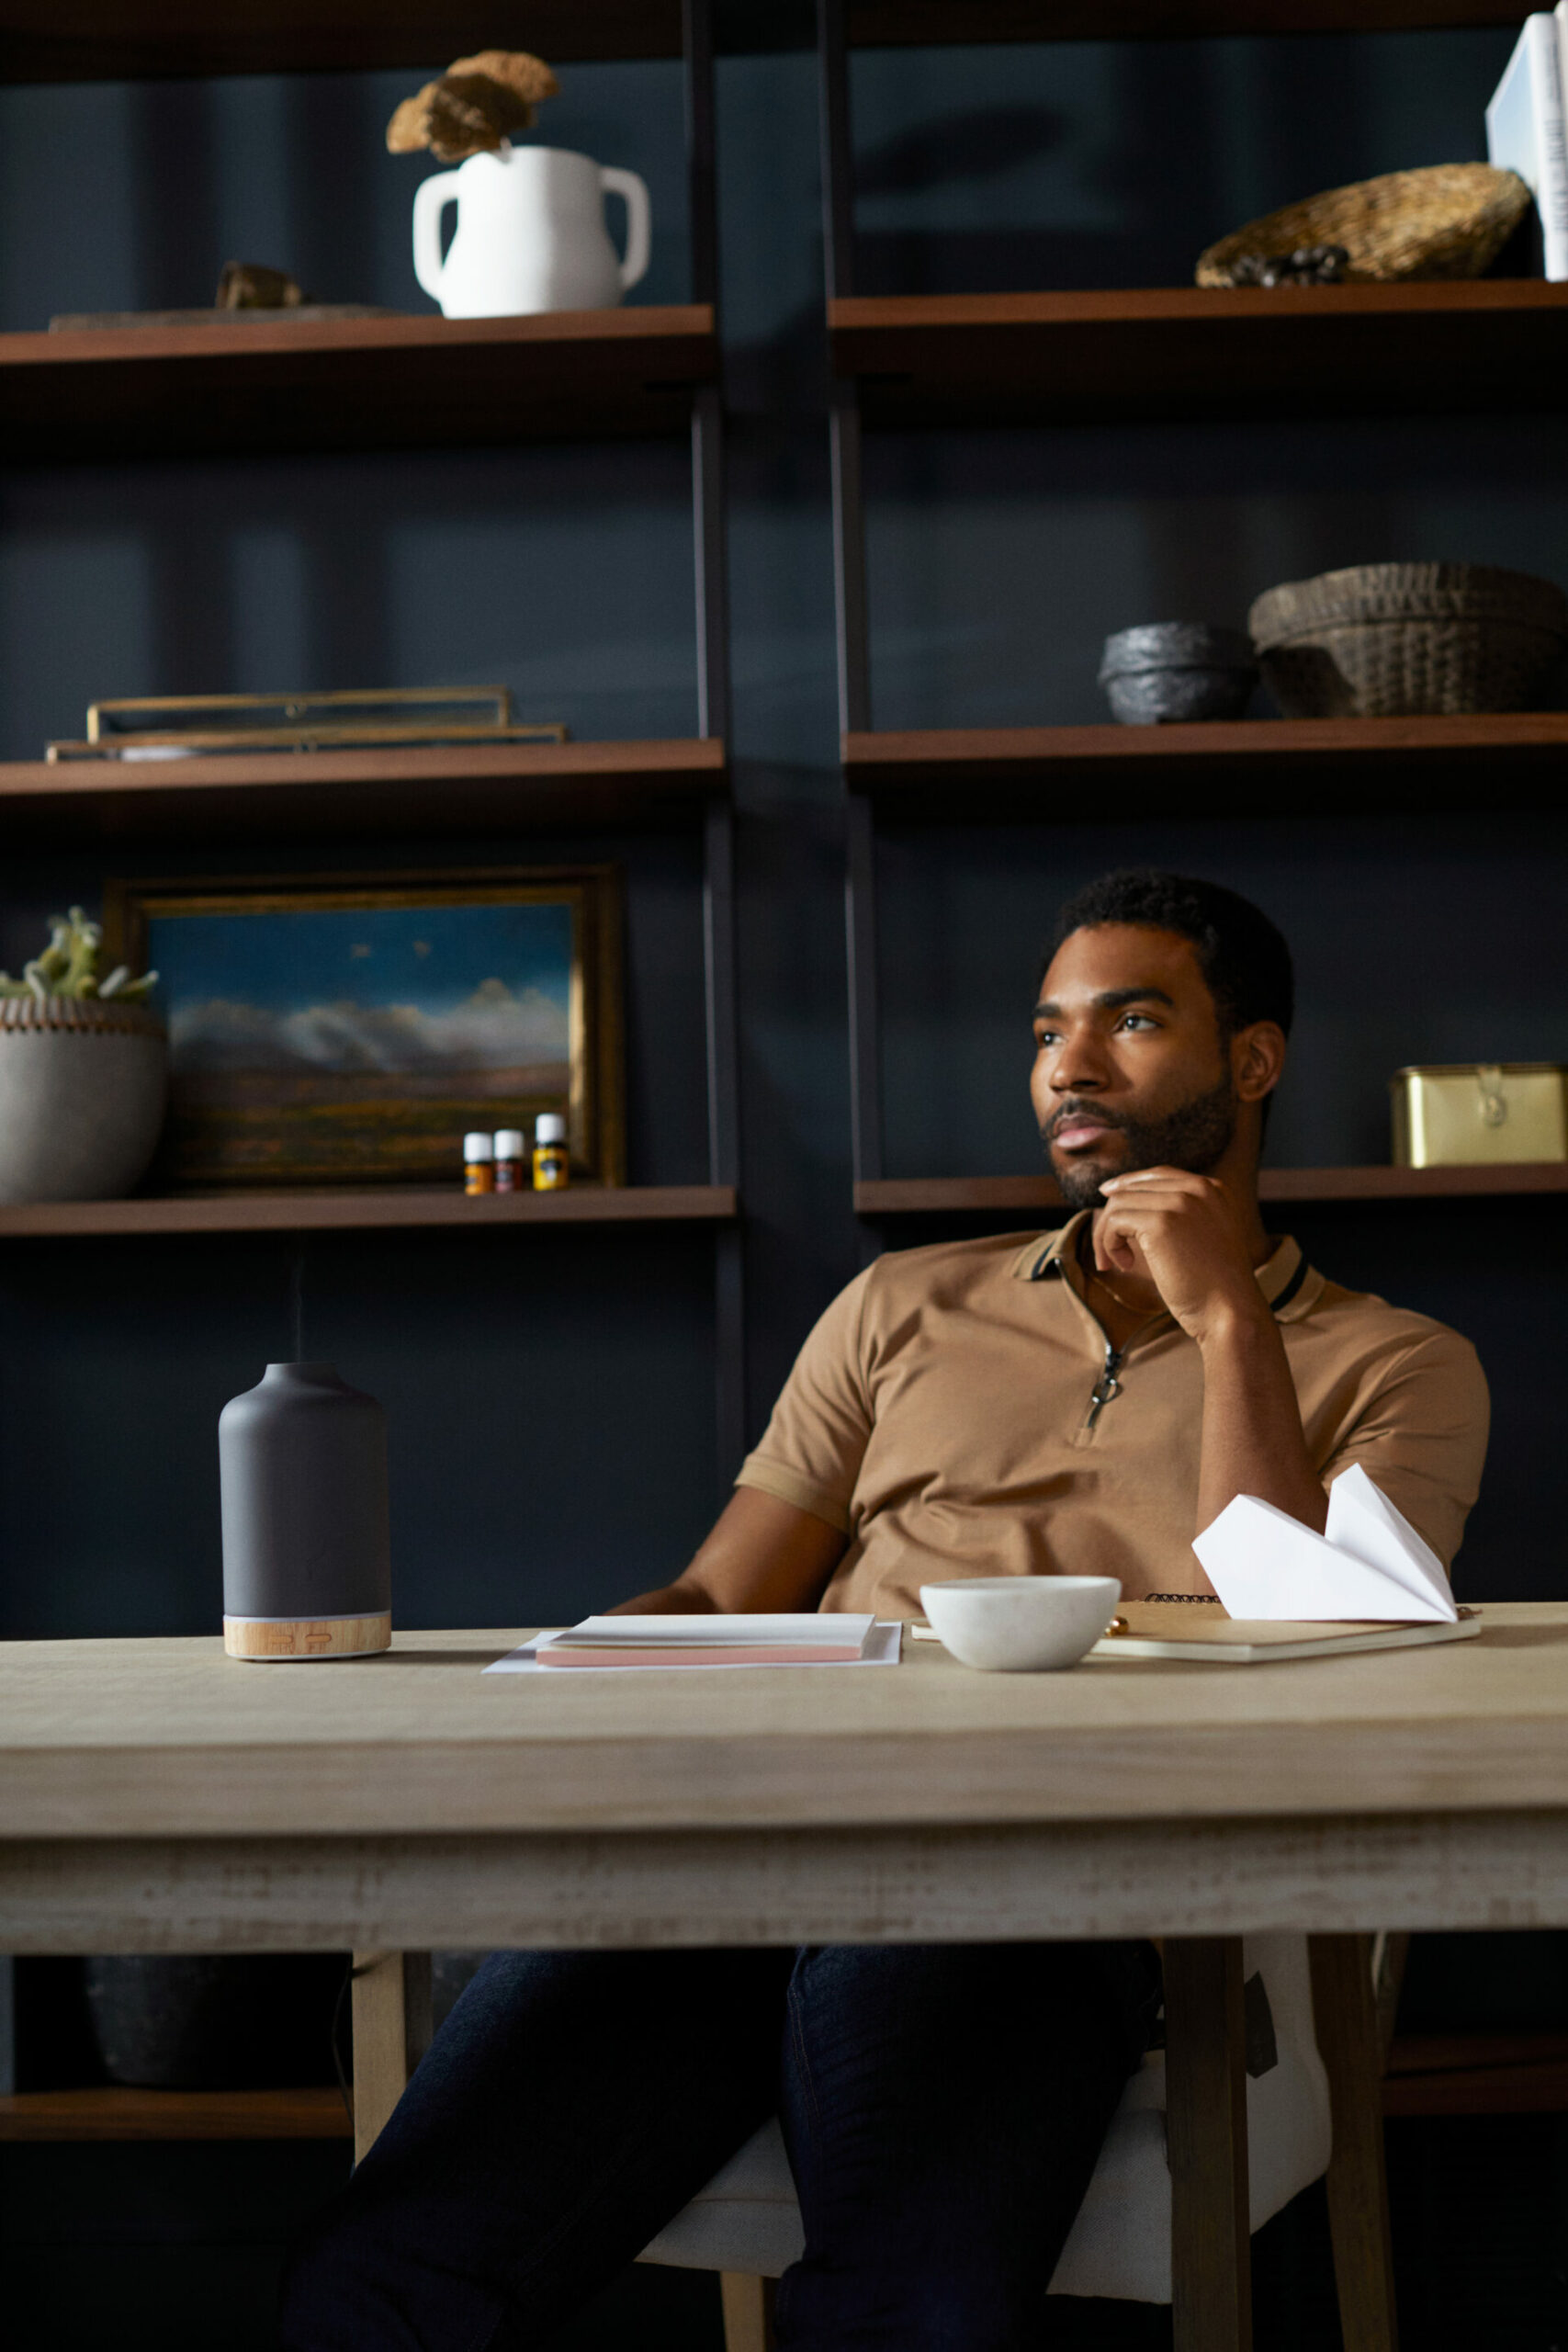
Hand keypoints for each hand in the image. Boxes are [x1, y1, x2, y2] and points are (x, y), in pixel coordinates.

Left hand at [1095, 1167, 1266, 1346]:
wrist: (1230, 1311)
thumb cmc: (1214, 1286)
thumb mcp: (1204, 1237)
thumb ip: (1180, 1216)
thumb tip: (1128, 1201)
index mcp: (1212, 1189)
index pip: (1158, 1175)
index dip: (1128, 1183)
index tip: (1107, 1196)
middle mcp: (1198, 1188)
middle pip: (1134, 1187)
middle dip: (1112, 1217)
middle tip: (1106, 1253)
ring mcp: (1180, 1203)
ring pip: (1119, 1203)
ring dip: (1107, 1235)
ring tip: (1115, 1264)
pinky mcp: (1161, 1223)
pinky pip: (1114, 1222)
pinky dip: (1109, 1244)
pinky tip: (1124, 1266)